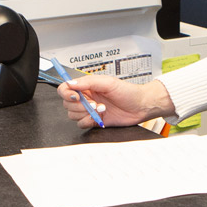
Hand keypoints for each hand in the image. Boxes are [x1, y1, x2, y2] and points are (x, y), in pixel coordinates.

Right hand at [56, 76, 174, 127]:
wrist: (140, 106)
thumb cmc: (127, 91)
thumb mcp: (108, 82)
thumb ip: (88, 82)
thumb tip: (71, 83)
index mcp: (87, 86)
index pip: (66, 88)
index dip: (66, 93)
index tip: (76, 96)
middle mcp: (86, 97)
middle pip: (67, 103)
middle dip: (79, 105)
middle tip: (93, 103)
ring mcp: (89, 110)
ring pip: (72, 114)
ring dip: (85, 113)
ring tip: (101, 108)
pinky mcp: (94, 121)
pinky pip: (80, 124)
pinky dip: (87, 121)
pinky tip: (99, 117)